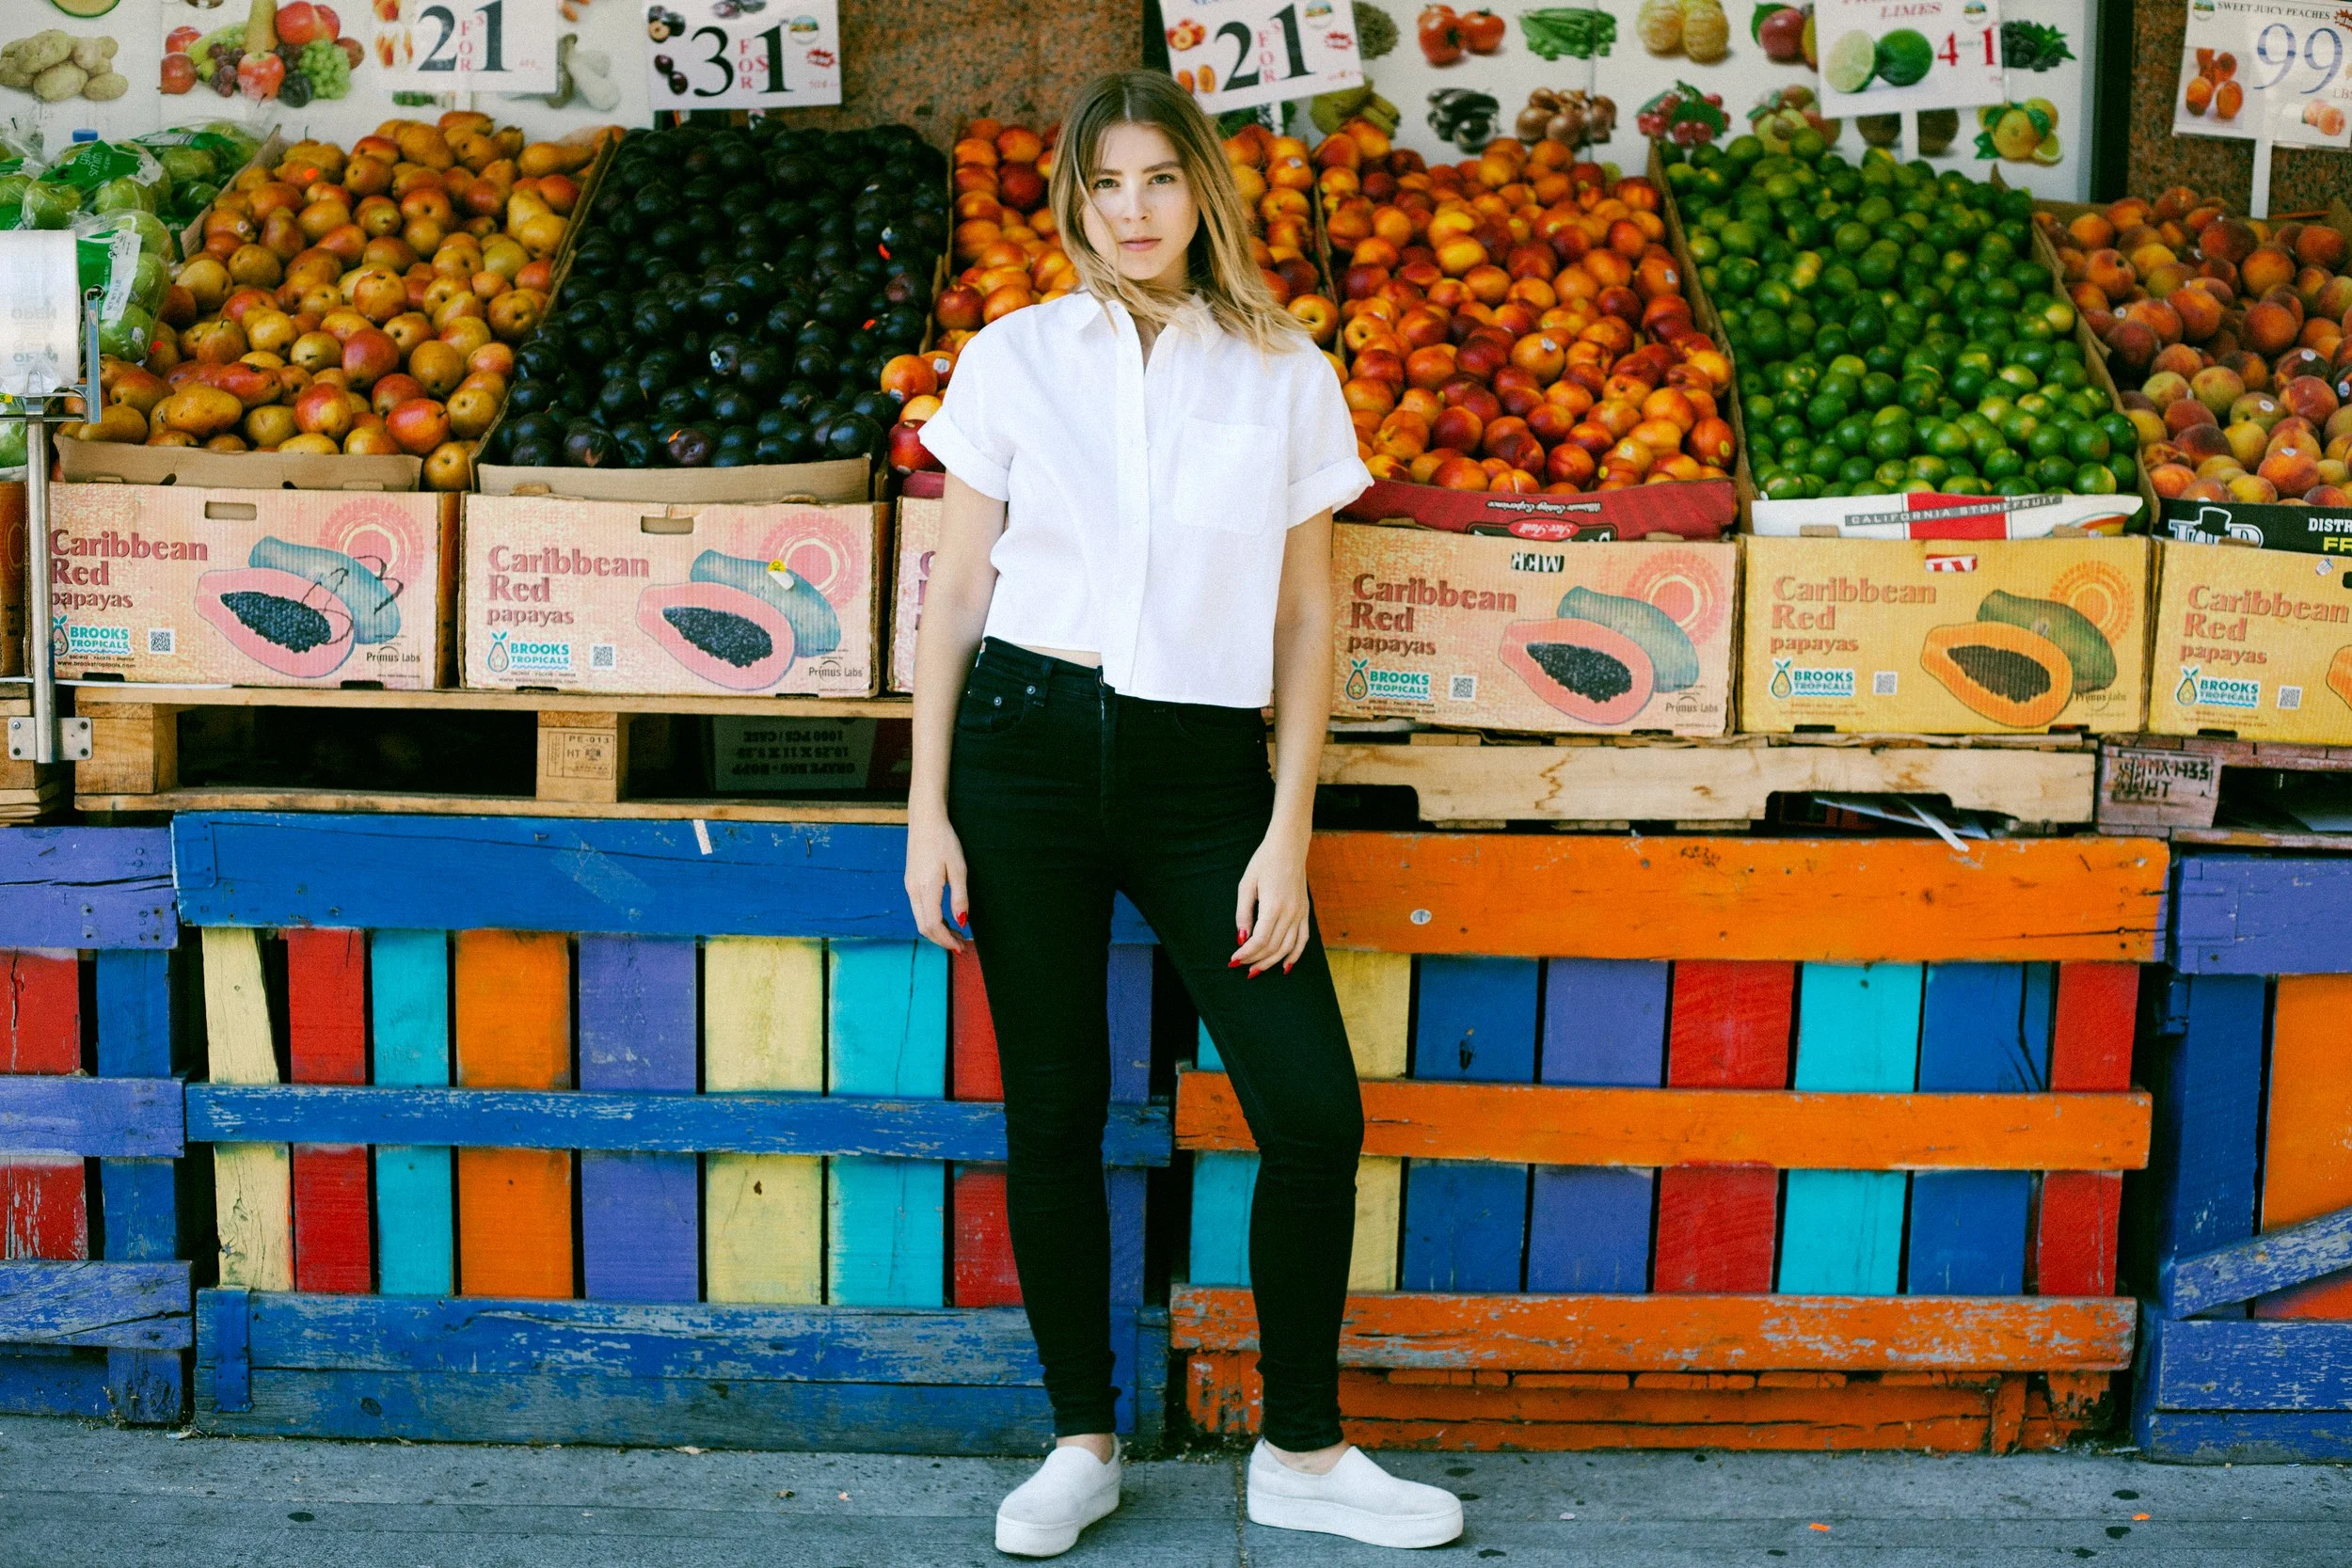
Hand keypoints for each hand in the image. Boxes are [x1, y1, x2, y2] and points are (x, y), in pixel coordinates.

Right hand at [904, 806, 969, 952]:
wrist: (925, 820)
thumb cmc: (945, 841)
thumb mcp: (958, 868)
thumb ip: (960, 897)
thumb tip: (962, 921)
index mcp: (926, 887)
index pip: (933, 925)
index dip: (946, 940)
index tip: (961, 947)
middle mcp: (913, 890)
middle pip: (924, 926)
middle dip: (942, 940)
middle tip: (961, 945)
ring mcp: (909, 886)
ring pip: (920, 919)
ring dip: (937, 931)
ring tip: (956, 934)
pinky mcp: (910, 882)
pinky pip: (919, 909)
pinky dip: (931, 920)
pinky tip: (945, 919)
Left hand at [1231, 828, 1310, 976]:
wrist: (1289, 847)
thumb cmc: (1264, 862)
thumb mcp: (1246, 885)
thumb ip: (1244, 913)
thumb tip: (1241, 938)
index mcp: (1274, 905)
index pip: (1260, 940)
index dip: (1246, 953)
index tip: (1234, 959)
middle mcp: (1290, 913)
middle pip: (1273, 947)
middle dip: (1255, 959)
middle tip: (1240, 965)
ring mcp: (1300, 913)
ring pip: (1288, 947)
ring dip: (1272, 962)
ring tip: (1256, 969)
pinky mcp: (1305, 912)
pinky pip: (1303, 940)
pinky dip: (1295, 955)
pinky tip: (1285, 966)